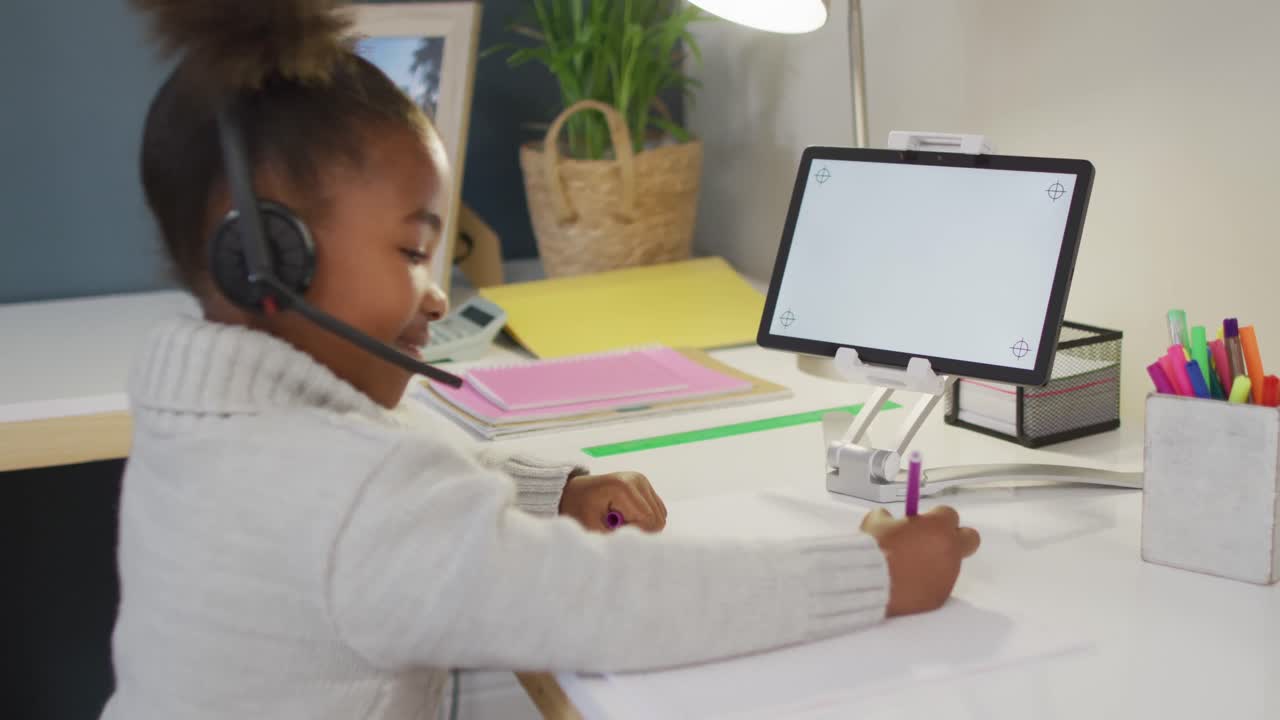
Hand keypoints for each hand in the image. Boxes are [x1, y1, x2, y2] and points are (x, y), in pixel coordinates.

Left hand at [559, 472, 667, 532]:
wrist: (574, 493)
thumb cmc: (579, 509)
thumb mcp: (592, 528)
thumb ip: (616, 538)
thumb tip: (639, 547)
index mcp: (623, 487)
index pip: (648, 520)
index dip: (638, 534)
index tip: (618, 535)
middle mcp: (637, 480)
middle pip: (657, 518)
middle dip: (640, 529)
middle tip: (617, 527)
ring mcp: (642, 481)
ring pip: (660, 515)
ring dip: (643, 524)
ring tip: (621, 520)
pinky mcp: (645, 485)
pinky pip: (658, 510)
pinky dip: (645, 519)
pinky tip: (627, 516)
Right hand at [860, 506, 980, 616]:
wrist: (871, 582)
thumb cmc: (876, 547)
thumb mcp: (876, 523)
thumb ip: (887, 518)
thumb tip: (887, 518)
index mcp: (938, 527)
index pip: (950, 514)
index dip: (935, 517)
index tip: (921, 523)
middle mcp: (950, 550)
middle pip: (970, 538)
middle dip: (956, 537)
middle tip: (933, 540)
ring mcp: (948, 575)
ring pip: (951, 564)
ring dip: (936, 562)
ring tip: (909, 567)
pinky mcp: (940, 596)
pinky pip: (938, 585)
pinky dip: (926, 583)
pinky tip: (907, 583)